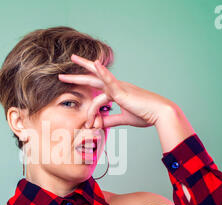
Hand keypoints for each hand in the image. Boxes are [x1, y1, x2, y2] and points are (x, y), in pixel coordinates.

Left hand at [58, 54, 177, 127]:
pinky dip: (102, 71)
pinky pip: (109, 80)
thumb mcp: (124, 118)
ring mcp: (118, 87)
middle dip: (77, 75)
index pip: (97, 89)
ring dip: (78, 77)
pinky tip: (95, 63)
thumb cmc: (146, 114)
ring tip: (63, 76)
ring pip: (95, 80)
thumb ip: (111, 120)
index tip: (82, 110)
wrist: (160, 113)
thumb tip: (99, 124)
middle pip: (92, 78)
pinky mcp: (122, 90)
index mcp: (116, 92)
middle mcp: (116, 86)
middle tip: (62, 74)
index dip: (87, 97)